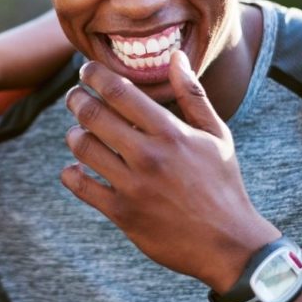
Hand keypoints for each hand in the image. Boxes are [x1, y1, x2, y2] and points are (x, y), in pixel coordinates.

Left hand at [61, 50, 278, 291]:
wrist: (230, 245)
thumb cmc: (223, 184)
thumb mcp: (216, 135)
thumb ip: (192, 94)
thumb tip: (175, 56)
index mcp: (170, 132)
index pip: (119, 92)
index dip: (94, 75)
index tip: (85, 70)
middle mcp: (148, 156)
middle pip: (93, 116)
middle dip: (76, 99)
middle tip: (73, 96)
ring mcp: (132, 186)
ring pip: (83, 149)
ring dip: (73, 135)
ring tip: (77, 131)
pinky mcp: (122, 213)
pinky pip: (81, 187)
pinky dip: (71, 174)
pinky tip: (75, 168)